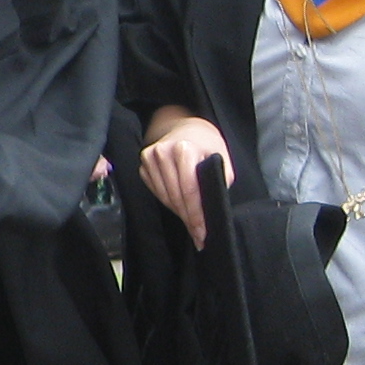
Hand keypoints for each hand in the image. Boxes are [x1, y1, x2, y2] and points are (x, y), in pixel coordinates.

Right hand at [138, 110, 230, 248]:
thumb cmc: (207, 144)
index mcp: (183, 149)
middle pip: (175, 197)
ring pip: (164, 197)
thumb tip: (213, 208)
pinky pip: (156, 192)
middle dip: (189, 219)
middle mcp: (162, 152)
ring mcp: (149, 158)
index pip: (189, 190)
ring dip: (179, 213)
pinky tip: (180, 206)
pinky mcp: (143, 165)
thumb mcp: (221, 158)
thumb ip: (219, 180)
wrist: (186, 127)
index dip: (196, 215)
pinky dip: (169, 202)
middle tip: (199, 237)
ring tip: (192, 224)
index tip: (203, 233)